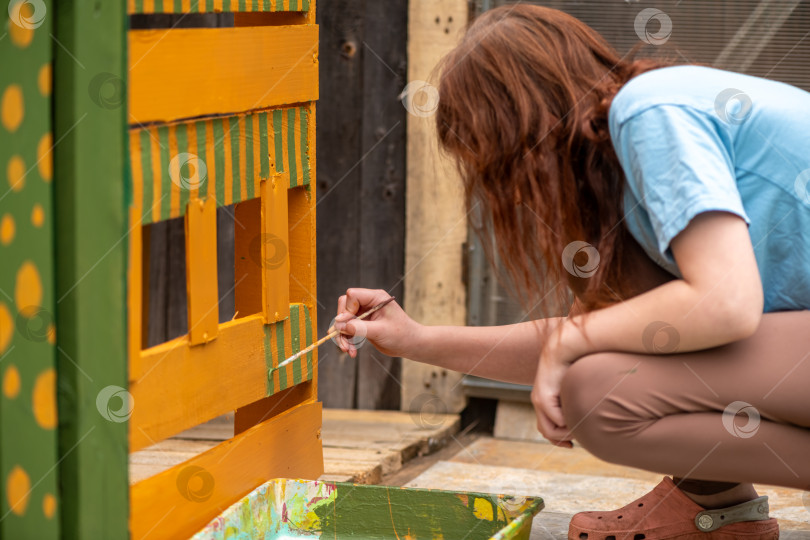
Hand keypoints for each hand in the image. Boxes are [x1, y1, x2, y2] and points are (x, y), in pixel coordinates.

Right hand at [334, 288, 420, 357]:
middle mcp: (369, 303)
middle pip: (344, 307)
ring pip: (344, 320)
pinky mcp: (363, 324)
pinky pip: (348, 329)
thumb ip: (359, 327)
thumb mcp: (380, 331)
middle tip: (342, 341)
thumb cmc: (401, 335)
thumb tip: (338, 324)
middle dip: (341, 325)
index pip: (352, 296)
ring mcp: (365, 313)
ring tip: (347, 350)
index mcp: (376, 298)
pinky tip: (352, 351)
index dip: (346, 310)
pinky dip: (347, 340)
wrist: (410, 345)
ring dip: (342, 335)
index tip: (347, 325)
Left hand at [530, 320, 585, 447]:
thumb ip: (577, 401)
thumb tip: (588, 414)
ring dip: (564, 433)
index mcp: (544, 399)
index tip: (571, 445)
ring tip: (577, 429)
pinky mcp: (543, 398)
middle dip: (560, 440)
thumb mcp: (575, 387)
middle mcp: (538, 400)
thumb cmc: (575, 364)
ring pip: (549, 429)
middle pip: (546, 431)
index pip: (546, 427)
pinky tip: (577, 418)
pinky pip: (556, 420)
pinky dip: (566, 423)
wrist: (565, 348)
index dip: (558, 438)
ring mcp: (538, 399)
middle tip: (572, 444)